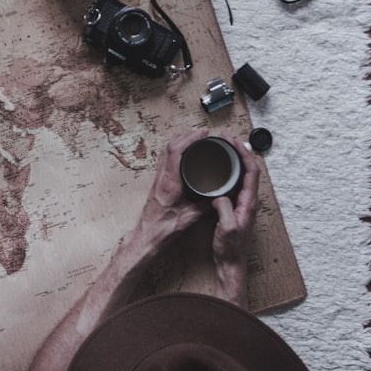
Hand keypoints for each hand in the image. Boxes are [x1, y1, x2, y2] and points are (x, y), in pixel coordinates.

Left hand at [135, 128, 209, 249]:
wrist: (147, 237)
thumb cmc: (164, 229)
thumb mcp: (191, 217)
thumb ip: (208, 205)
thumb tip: (223, 195)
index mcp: (170, 182)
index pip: (176, 150)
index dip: (190, 138)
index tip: (202, 133)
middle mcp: (162, 178)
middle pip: (169, 147)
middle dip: (186, 136)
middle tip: (201, 133)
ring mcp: (158, 180)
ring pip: (165, 153)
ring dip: (179, 142)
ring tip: (193, 140)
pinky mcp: (157, 184)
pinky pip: (164, 161)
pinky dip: (174, 153)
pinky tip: (182, 156)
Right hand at [209, 134, 260, 306]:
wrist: (230, 264)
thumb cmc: (230, 249)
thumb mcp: (226, 228)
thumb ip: (225, 209)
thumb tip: (219, 195)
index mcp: (248, 203)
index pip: (250, 171)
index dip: (243, 154)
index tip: (231, 142)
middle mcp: (248, 201)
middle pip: (248, 169)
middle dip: (238, 151)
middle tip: (225, 139)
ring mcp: (242, 204)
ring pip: (241, 175)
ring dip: (234, 160)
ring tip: (223, 149)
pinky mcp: (235, 208)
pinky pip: (234, 184)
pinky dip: (228, 172)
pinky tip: (218, 171)